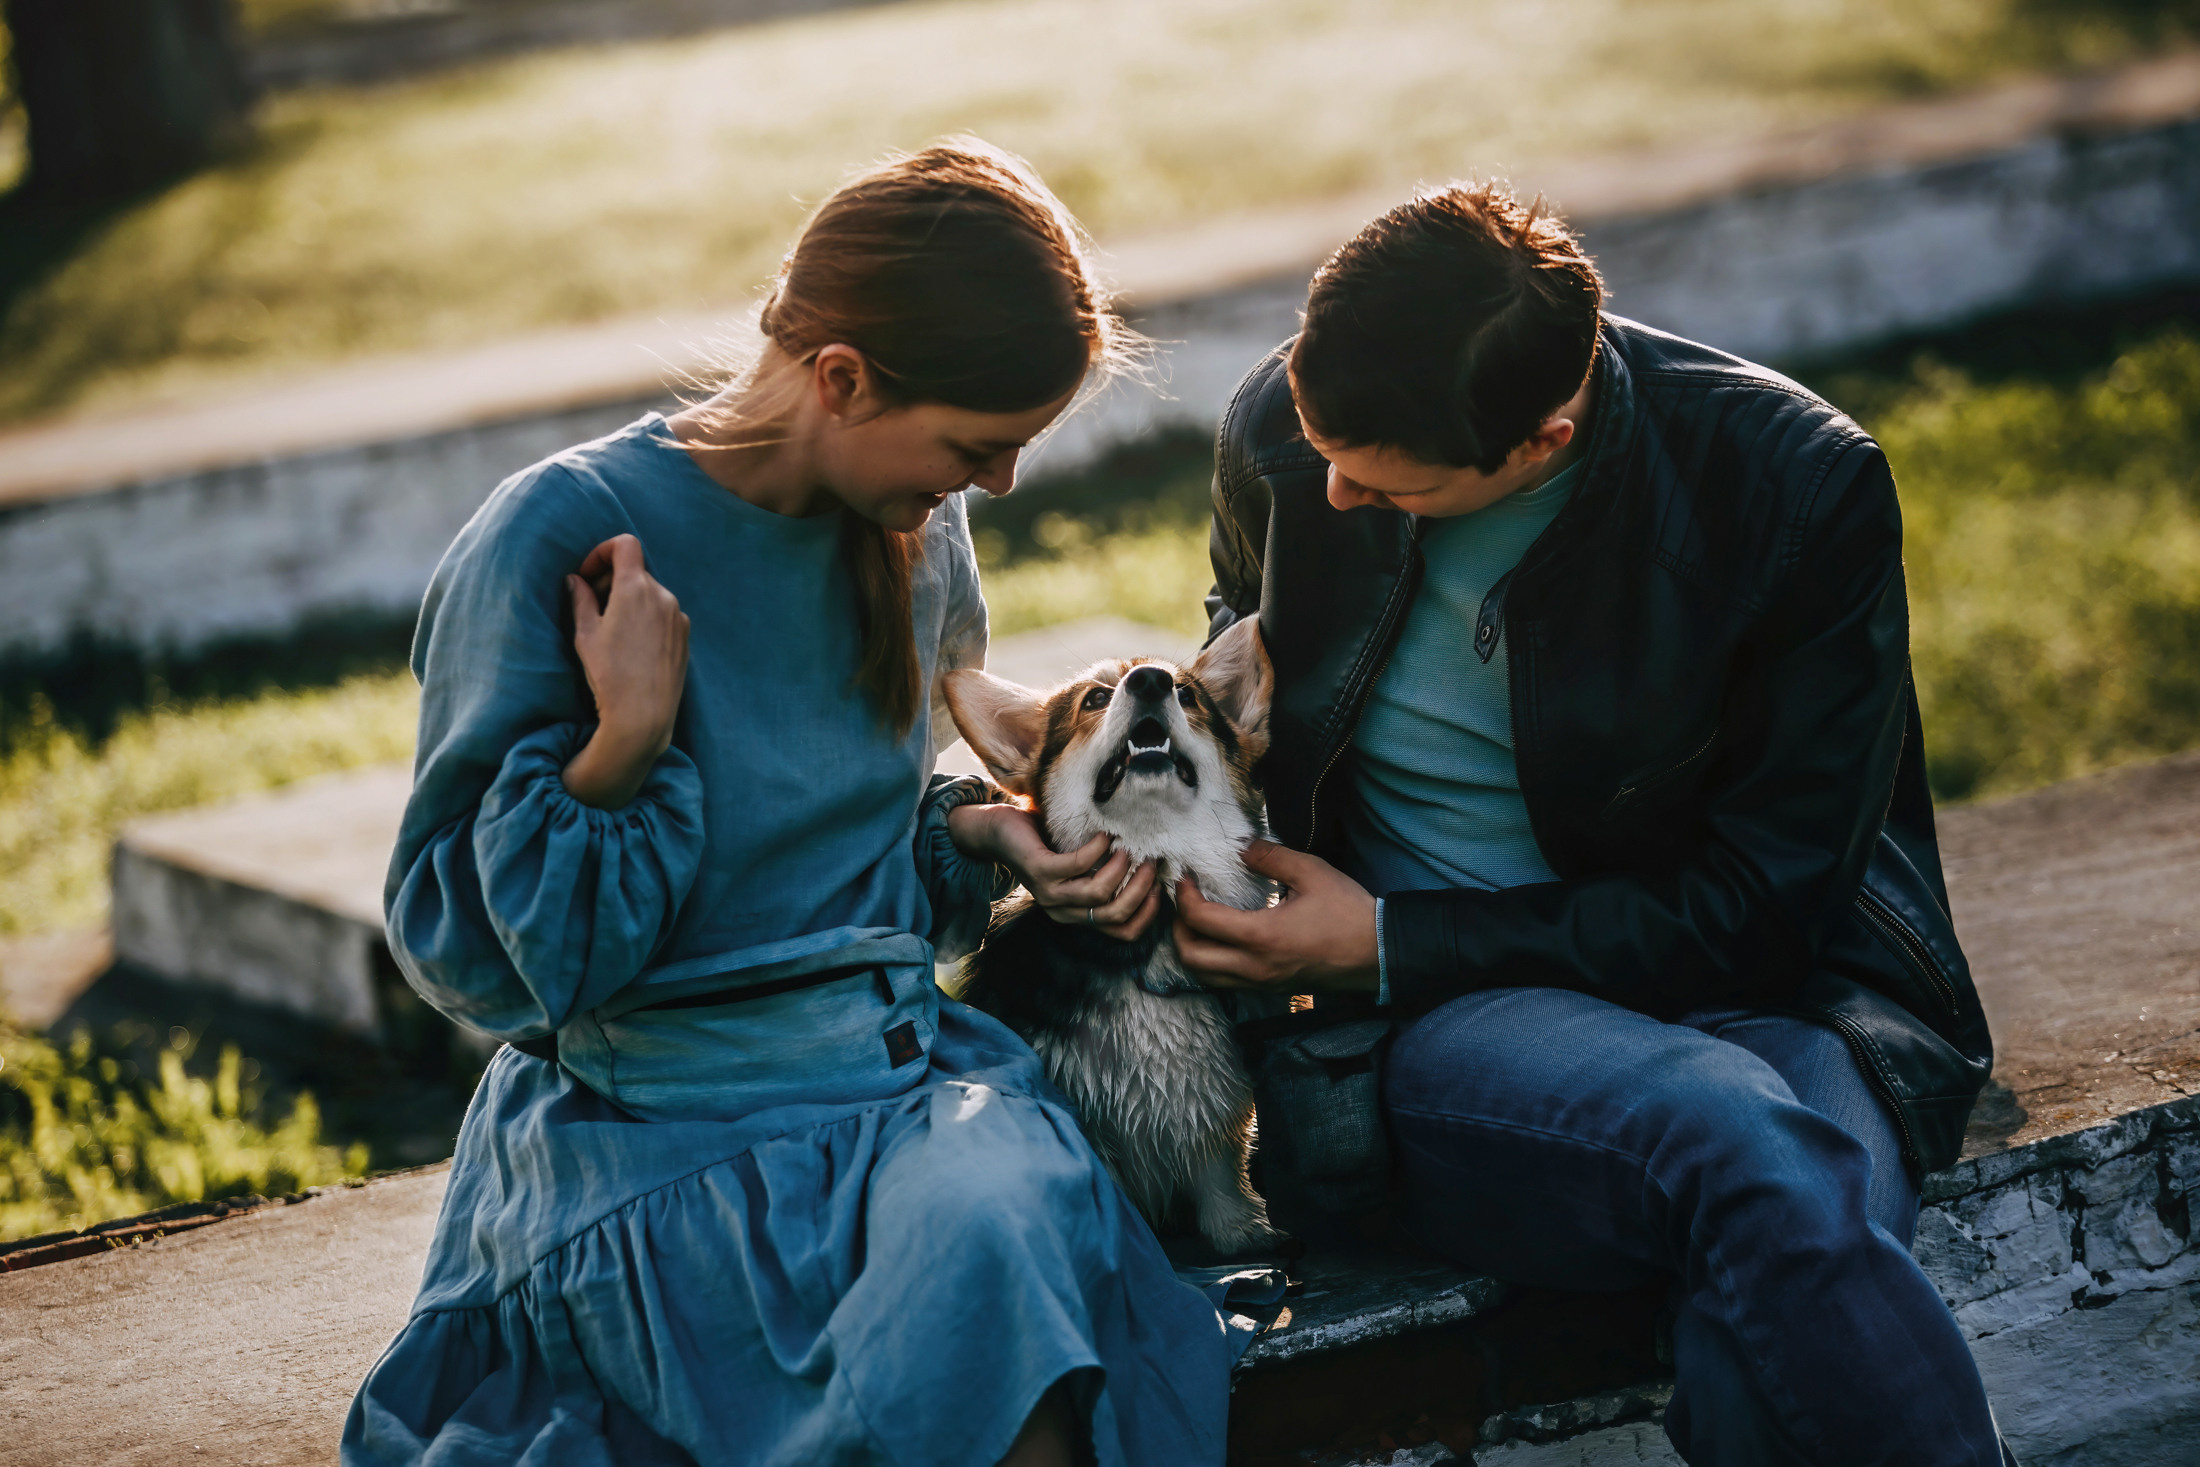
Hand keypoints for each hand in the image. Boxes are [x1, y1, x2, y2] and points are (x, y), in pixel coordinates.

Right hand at [561, 535, 689, 808]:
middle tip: (592, 605)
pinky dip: (647, 617)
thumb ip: (580, 599)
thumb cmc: (609, 674)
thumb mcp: (586, 634)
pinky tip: (633, 645)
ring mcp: (678, 616)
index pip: (625, 544)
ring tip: (612, 630)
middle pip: (635, 571)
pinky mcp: (686, 636)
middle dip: (611, 580)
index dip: (603, 551)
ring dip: (629, 600)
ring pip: (650, 593)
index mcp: (636, 588)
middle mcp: (663, 595)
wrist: (644, 714)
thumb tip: (575, 580)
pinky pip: (663, 614)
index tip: (587, 575)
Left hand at [946, 803, 1160, 940]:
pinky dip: (1097, 849)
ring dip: (1120, 868)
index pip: (1123, 932)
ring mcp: (1050, 894)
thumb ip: (1106, 872)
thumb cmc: (1045, 845)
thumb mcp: (1080, 866)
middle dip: (1140, 889)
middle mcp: (1063, 912)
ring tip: (1126, 847)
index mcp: (1077, 915)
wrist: (997, 833)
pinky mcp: (1040, 871)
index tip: (1160, 887)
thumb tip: (1152, 864)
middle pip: (1115, 914)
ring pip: (1099, 893)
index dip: (1147, 913)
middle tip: (1150, 862)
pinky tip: (1103, 835)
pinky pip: (1077, 864)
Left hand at [1173, 840, 1378, 992]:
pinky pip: (1225, 982)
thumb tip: (1240, 848)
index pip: (1200, 920)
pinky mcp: (1270, 989)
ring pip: (1204, 976)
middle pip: (1190, 957)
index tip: (1186, 878)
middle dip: (1177, 927)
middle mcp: (1254, 967)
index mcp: (1261, 937)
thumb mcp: (1312, 872)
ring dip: (1191, 949)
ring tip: (1198, 921)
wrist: (1379, 953)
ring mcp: (1262, 983)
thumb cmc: (1348, 912)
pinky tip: (1222, 939)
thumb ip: (1271, 857)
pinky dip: (1211, 963)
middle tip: (1186, 902)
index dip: (1184, 896)